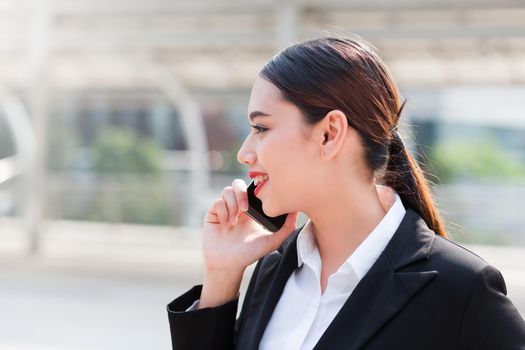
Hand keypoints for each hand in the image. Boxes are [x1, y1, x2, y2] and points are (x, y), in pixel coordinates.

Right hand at [199, 178, 298, 307]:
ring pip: (227, 191)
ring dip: (232, 204)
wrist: (228, 264)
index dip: (255, 188)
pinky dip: (223, 212)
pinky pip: (217, 202)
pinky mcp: (213, 213)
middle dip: (242, 193)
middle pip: (238, 184)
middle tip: (245, 209)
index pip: (253, 189)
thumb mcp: (272, 241)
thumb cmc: (250, 254)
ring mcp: (225, 209)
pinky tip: (226, 224)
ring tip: (234, 221)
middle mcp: (238, 207)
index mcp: (252, 210)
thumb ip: (286, 227)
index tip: (259, 196)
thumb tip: (297, 210)